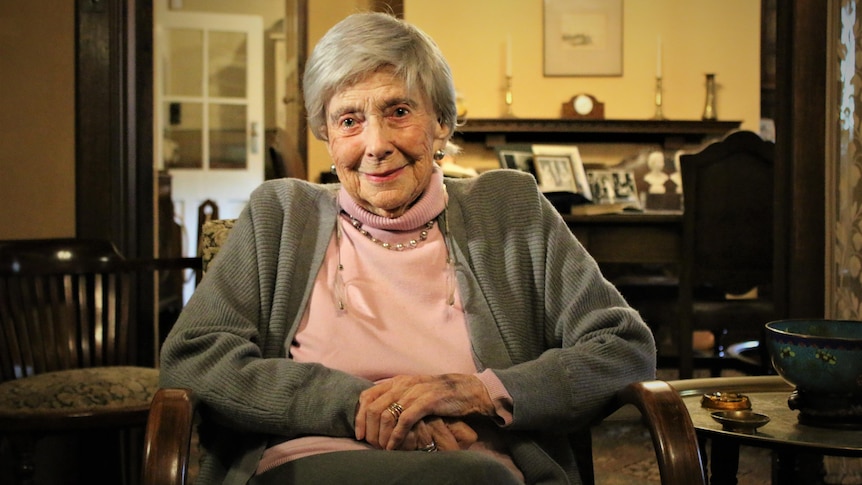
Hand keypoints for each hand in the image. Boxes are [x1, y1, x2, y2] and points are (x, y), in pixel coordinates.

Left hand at [355, 373, 493, 449]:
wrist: (467, 390)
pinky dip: (396, 436)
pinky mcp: (427, 401)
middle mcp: (403, 384)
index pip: (367, 395)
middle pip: (373, 407)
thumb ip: (398, 398)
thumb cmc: (440, 394)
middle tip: (371, 445)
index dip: (359, 416)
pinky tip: (394, 446)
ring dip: (382, 435)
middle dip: (369, 429)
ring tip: (382, 448)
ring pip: (387, 414)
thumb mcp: (415, 391)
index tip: (360, 434)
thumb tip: (377, 414)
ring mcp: (414, 392)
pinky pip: (404, 420)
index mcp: (397, 381)